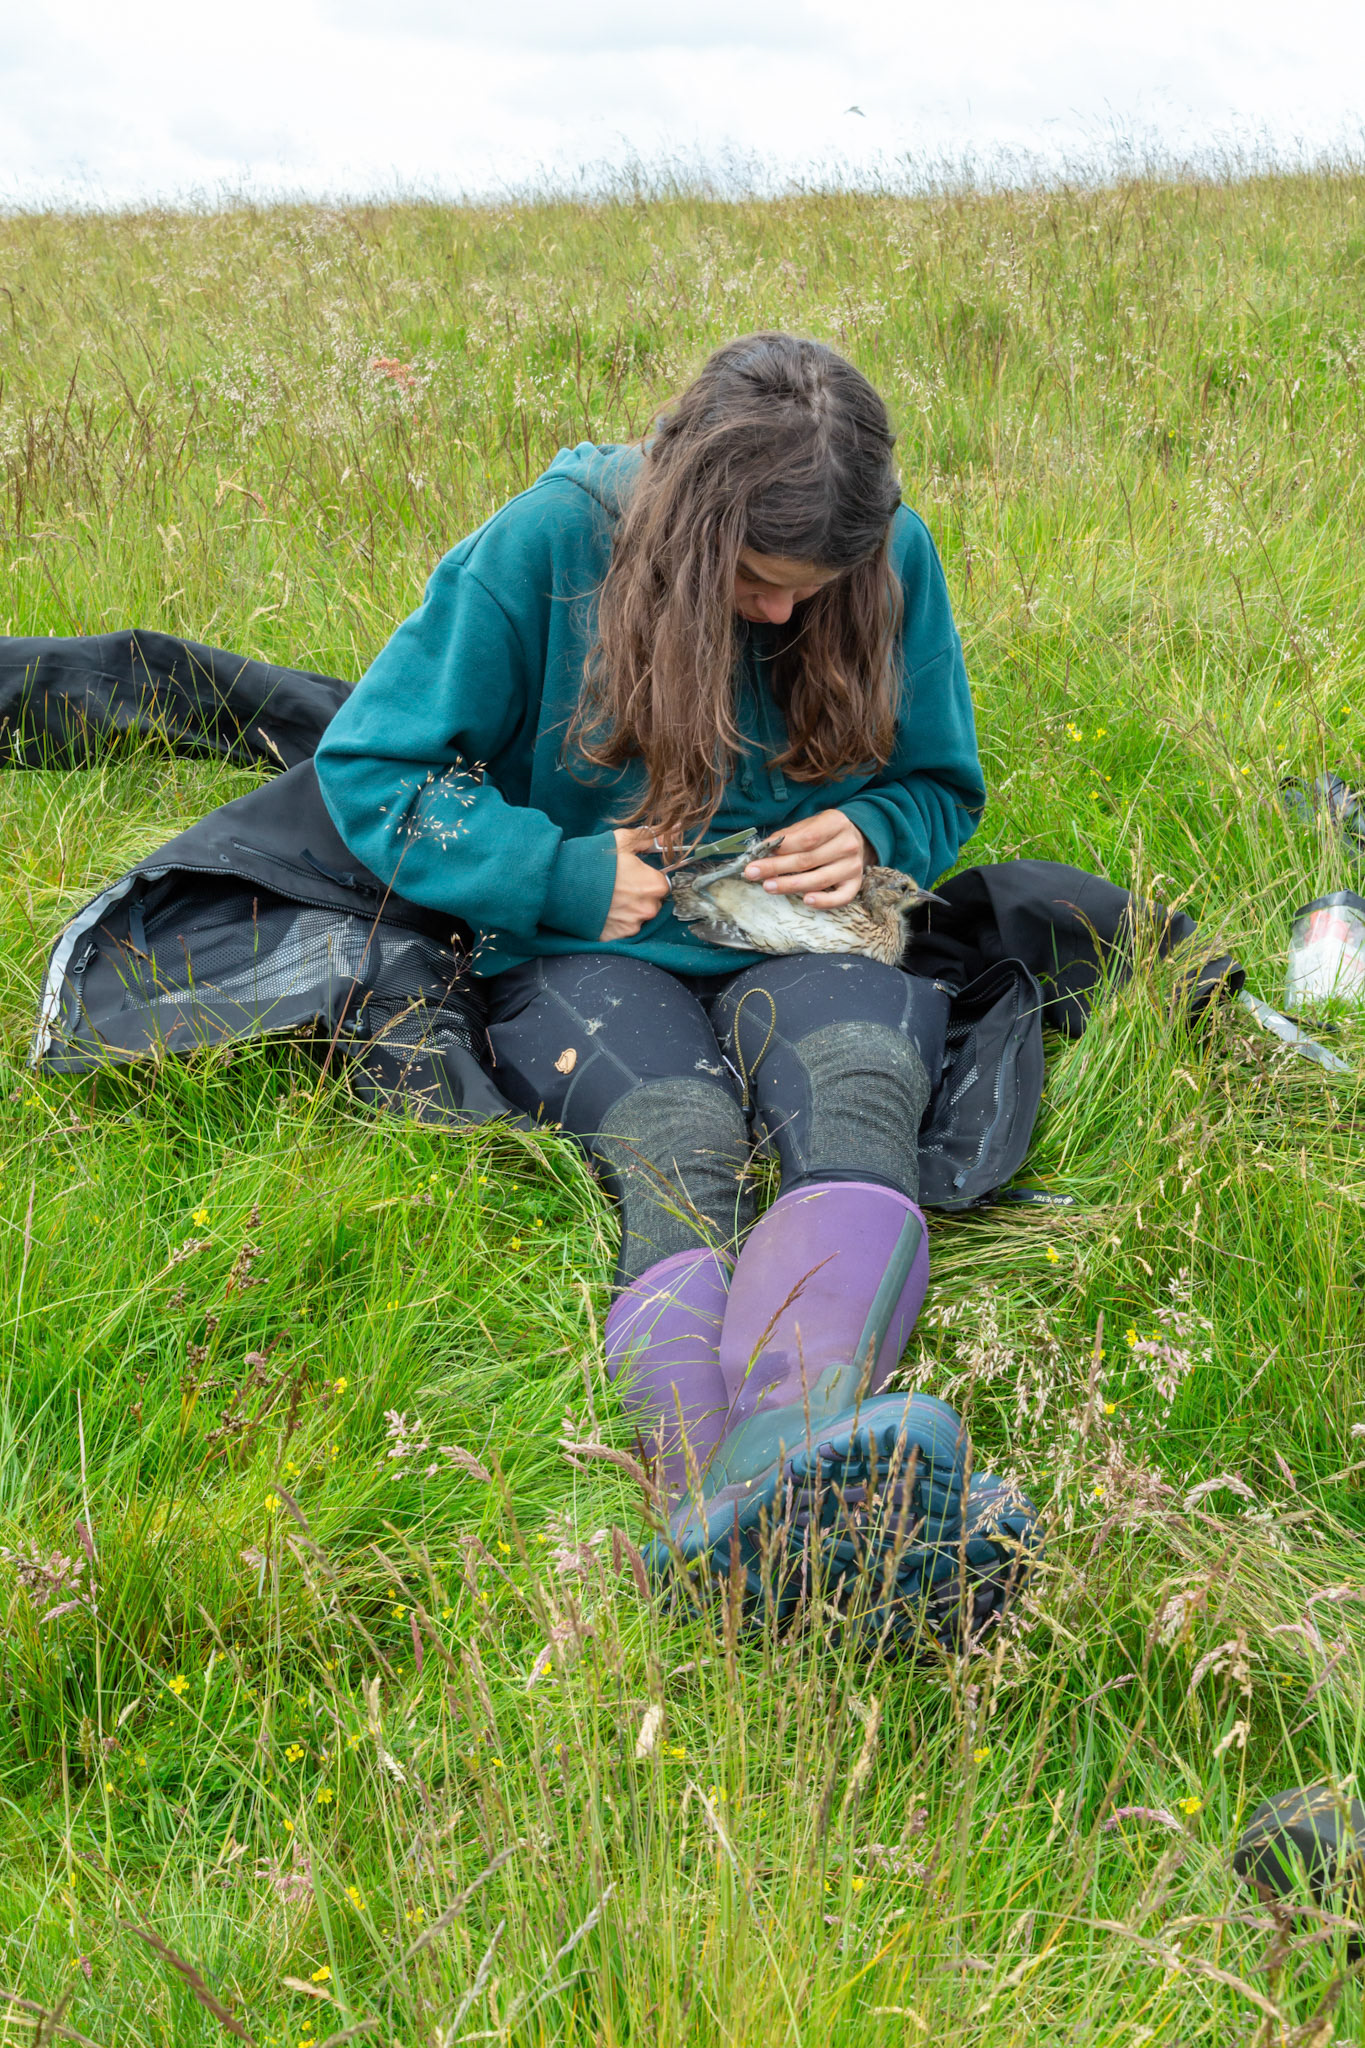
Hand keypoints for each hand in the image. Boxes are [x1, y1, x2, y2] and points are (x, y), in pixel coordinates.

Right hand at [600, 827, 672, 939]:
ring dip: (627, 911)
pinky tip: (602, 910)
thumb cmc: (592, 859)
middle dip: (639, 897)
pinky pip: (622, 931)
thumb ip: (653, 837)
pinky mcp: (616, 938)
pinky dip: (615, 924)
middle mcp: (647, 909)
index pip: (661, 885)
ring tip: (607, 899)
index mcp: (654, 885)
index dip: (647, 879)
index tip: (632, 876)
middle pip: (651, 904)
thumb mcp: (622, 841)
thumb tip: (676, 829)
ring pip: (637, 918)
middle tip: (618, 887)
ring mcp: (632, 926)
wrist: (560, 882)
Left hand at [742, 809, 869, 907]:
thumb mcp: (809, 825)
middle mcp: (847, 845)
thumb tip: (763, 849)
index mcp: (836, 823)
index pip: (807, 838)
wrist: (858, 839)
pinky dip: (824, 902)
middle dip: (776, 868)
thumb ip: (788, 836)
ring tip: (768, 886)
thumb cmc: (825, 833)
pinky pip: (841, 898)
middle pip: (808, 860)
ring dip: (790, 885)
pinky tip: (806, 901)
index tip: (758, 855)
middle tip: (752, 873)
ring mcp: (853, 866)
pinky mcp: (855, 884)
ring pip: (819, 880)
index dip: (781, 848)